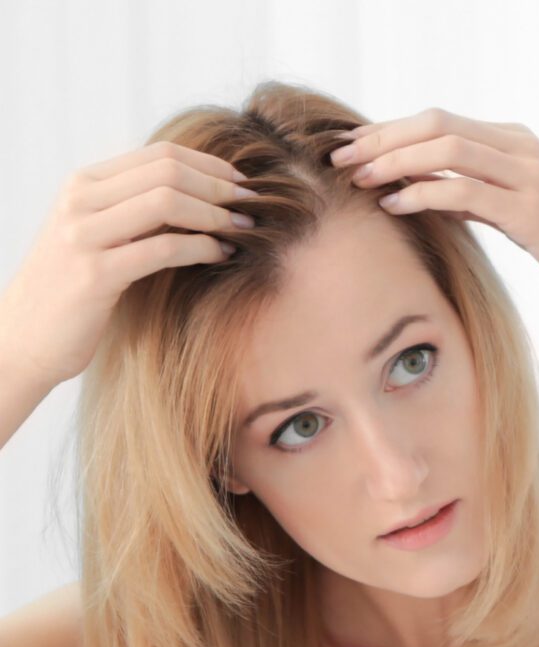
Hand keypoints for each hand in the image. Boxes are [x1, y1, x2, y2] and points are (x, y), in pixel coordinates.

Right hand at [0, 141, 253, 385]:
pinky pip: (162, 249)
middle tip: (252, 207)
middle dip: (219, 188)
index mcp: (83, 183)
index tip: (242, 185)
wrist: (24, 337)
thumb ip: (134, 210)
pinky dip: (202, 248)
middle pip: (168, 172)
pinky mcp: (95, 275)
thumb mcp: (99, 235)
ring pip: (166, 203)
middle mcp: (79, 201)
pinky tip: (223, 255)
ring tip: (244, 230)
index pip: (160, 155)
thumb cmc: (75, 289)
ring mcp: (83, 236)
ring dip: (216, 215)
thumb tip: (200, 194)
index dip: (210, 166)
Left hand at [329, 107, 538, 306]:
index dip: (391, 131)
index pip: (440, 122)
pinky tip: (395, 205)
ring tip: (358, 179)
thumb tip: (430, 194)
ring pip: (446, 148)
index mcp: (516, 142)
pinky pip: (464, 192)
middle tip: (341, 157)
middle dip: (382, 138)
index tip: (354, 148)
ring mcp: (527, 176)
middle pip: (435, 124)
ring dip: (395, 161)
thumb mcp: (523, 209)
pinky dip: (423, 194)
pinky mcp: (529, 211)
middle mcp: (519, 149)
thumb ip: (480, 194)